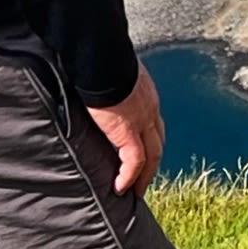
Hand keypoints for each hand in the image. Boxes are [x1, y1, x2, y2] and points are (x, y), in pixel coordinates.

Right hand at [89, 64, 165, 195]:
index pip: (153, 121)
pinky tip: (120, 188)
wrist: (101, 57)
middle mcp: (150, 108)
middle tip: (143, 179)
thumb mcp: (109, 72)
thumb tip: (90, 84)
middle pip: (157, 141)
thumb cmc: (100, 59)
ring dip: (144, 175)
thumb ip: (106, 83)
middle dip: (152, 162)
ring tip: (135, 191)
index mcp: (145, 93)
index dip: (149, 138)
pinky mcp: (128, 131)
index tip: (142, 152)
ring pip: (152, 155)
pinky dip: (129, 176)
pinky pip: (134, 161)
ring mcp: (142, 120)